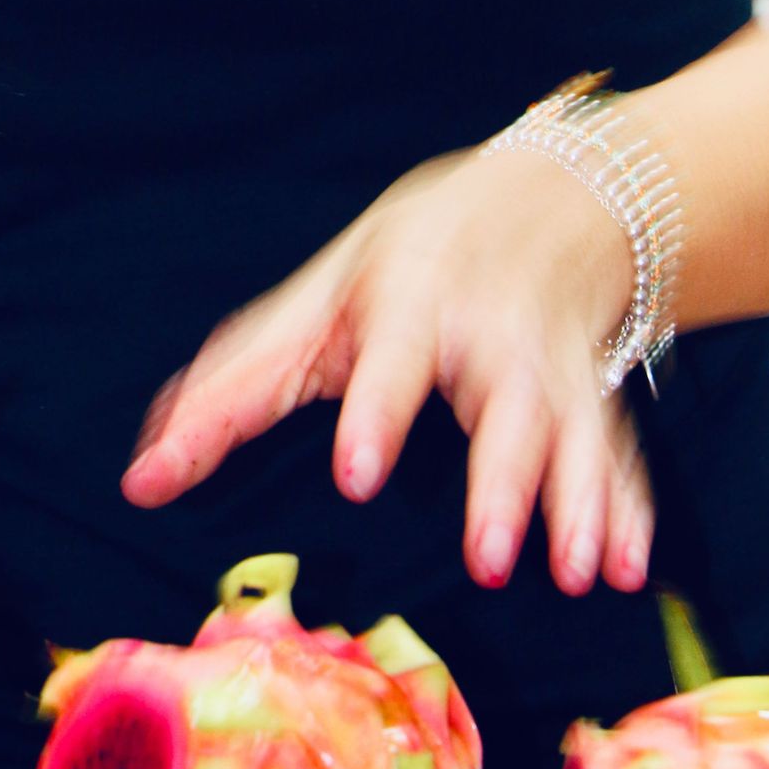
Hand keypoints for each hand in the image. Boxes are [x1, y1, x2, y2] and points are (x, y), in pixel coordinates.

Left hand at [121, 148, 652, 596]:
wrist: (543, 194)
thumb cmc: (400, 264)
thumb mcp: (316, 303)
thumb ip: (233, 389)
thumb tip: (142, 479)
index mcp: (411, 300)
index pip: (393, 358)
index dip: (377, 414)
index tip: (356, 475)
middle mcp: (491, 332)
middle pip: (504, 407)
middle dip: (501, 483)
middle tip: (487, 561)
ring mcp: (555, 363)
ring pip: (575, 434)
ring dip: (577, 504)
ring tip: (574, 573)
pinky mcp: (599, 394)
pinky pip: (619, 455)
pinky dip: (627, 510)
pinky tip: (625, 566)